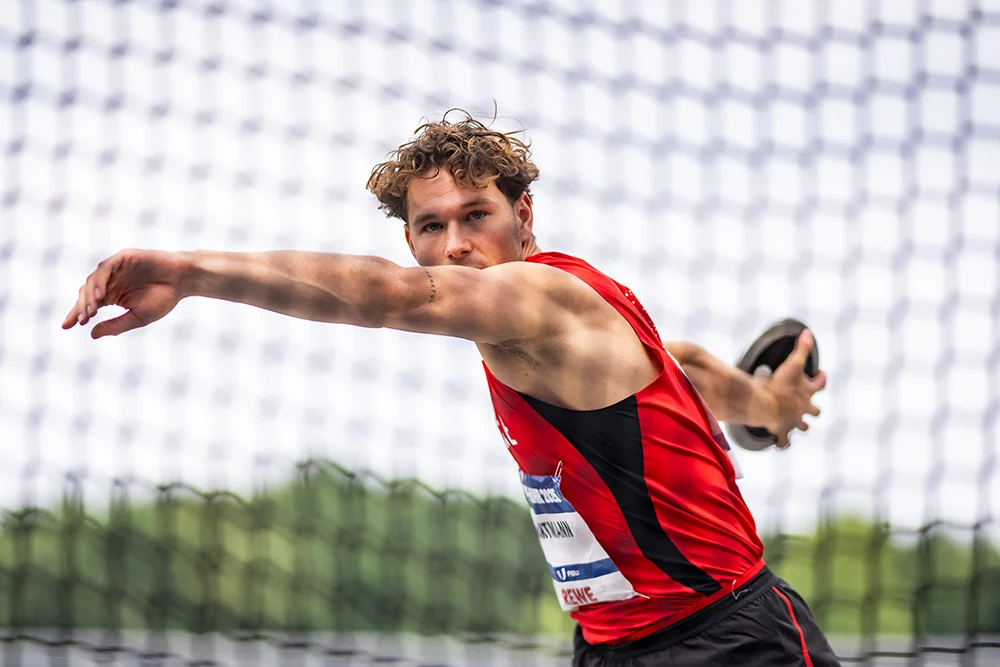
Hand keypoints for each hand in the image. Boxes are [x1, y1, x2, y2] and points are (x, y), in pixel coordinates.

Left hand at [61, 249, 190, 338]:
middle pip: (87, 292)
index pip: (89, 304)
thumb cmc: (164, 298)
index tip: (66, 327)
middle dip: (82, 306)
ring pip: (93, 280)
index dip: (76, 314)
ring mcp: (116, 268)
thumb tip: (91, 334)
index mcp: (113, 295)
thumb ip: (116, 325)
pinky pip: (105, 268)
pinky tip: (101, 295)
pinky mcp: (124, 257)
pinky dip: (100, 280)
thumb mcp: (137, 317)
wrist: (183, 280)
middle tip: (83, 319)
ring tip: (91, 310)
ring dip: (90, 295)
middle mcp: (111, 281)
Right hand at [759, 329, 826, 448]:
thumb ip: (801, 347)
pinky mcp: (781, 430)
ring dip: (801, 425)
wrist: (765, 404)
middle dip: (813, 409)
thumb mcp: (793, 363)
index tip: (821, 373)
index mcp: (808, 392)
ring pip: (802, 427)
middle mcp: (804, 408)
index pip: (821, 384)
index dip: (822, 378)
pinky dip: (783, 443)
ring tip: (799, 425)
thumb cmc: (779, 385)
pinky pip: (784, 440)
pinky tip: (782, 445)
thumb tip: (808, 331)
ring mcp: (793, 421)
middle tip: (811, 407)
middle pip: (815, 411)